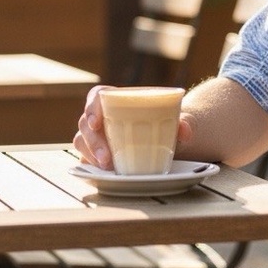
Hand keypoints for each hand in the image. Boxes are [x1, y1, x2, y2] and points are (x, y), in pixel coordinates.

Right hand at [73, 86, 196, 169]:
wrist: (167, 138)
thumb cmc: (168, 122)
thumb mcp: (178, 120)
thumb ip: (184, 123)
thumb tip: (186, 131)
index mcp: (119, 99)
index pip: (97, 95)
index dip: (92, 107)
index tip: (96, 123)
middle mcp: (104, 115)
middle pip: (86, 122)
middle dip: (93, 141)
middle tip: (107, 157)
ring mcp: (98, 134)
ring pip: (82, 140)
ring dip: (91, 154)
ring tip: (108, 167)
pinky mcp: (97, 151)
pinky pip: (85, 156)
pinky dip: (91, 164)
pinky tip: (103, 172)